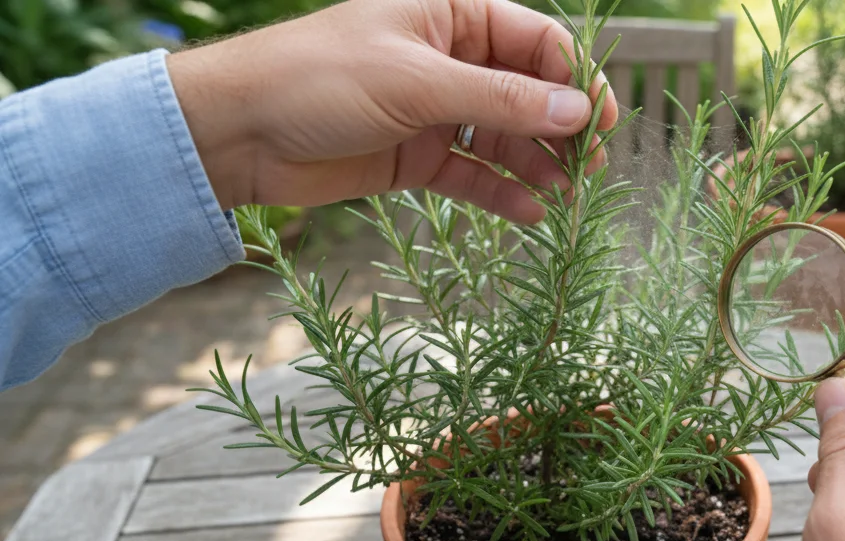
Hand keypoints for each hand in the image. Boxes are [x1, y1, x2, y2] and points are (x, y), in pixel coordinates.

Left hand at [166, 0, 617, 222]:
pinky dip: (502, 193)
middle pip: (528, 92)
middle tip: (591, 168)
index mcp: (451, 15)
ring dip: (537, 165)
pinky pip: (474, 173)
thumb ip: (500, 99)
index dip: (575, 79)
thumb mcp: (417, 82)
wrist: (239, 132)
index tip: (602, 121)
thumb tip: (577, 112)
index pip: (536, 41)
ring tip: (566, 198)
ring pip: (505, 137)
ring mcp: (434, 109)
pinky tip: (530, 214)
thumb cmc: (319, 78)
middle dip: (561, 129)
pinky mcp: (417, 155)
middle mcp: (449, 59)